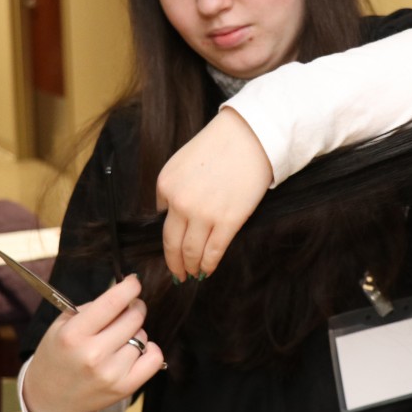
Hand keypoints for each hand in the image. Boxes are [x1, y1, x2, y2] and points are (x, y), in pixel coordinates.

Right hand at [21, 275, 163, 411]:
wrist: (50, 397)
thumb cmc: (57, 354)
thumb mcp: (62, 325)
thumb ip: (92, 308)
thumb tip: (125, 294)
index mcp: (74, 334)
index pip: (113, 302)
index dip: (130, 287)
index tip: (133, 282)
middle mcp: (93, 355)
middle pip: (133, 318)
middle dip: (134, 308)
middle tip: (128, 309)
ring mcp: (110, 373)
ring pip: (143, 337)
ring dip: (135, 333)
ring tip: (119, 339)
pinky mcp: (124, 388)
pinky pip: (154, 360)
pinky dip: (150, 350)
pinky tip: (136, 350)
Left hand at [155, 107, 272, 280]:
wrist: (250, 137)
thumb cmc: (218, 146)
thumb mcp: (182, 162)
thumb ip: (173, 188)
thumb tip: (170, 214)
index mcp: (165, 185)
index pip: (161, 220)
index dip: (168, 238)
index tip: (173, 249)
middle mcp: (179, 202)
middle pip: (171, 243)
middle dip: (174, 263)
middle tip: (177, 274)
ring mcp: (203, 214)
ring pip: (191, 252)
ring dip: (191, 268)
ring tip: (192, 275)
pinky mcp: (228, 221)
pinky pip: (213, 252)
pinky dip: (208, 265)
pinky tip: (207, 271)